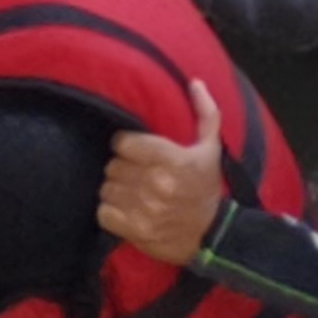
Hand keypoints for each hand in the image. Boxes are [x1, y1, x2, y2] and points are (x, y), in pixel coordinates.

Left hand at [98, 78, 225, 264]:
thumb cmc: (207, 187)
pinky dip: (110, 212)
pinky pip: (103, 213)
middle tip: (136, 174)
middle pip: (113, 166)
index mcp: (173, 160)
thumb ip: (205, 113)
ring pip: (106, 189)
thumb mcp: (212, 149)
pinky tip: (126, 210)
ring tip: (133, 192)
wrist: (214, 234)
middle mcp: (157, 183)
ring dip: (116, 190)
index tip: (135, 151)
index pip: (123, 143)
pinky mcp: (135, 229)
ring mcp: (145, 208)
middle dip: (122, 168)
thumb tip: (195, 82)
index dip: (126, 146)